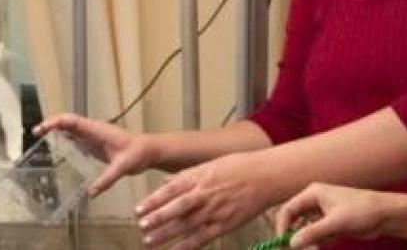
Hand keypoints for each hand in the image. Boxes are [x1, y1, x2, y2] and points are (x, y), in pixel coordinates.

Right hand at [35, 113, 153, 195]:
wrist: (149, 151)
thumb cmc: (139, 153)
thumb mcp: (123, 166)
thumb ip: (108, 178)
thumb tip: (91, 192)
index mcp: (98, 130)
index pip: (72, 121)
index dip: (55, 122)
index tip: (41, 129)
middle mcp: (94, 131)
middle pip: (68, 123)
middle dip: (51, 125)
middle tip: (35, 134)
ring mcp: (94, 137)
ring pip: (71, 129)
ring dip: (56, 131)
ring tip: (39, 139)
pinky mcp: (95, 145)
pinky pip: (77, 139)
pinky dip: (64, 139)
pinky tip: (56, 148)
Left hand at [134, 152, 273, 249]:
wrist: (267, 176)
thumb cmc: (241, 167)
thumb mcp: (211, 164)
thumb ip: (188, 175)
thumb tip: (168, 181)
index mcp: (201, 177)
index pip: (171, 190)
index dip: (153, 201)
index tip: (139, 209)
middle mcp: (206, 194)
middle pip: (177, 208)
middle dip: (157, 218)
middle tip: (142, 225)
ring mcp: (216, 210)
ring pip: (186, 225)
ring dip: (166, 234)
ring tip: (150, 240)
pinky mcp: (226, 224)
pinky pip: (203, 237)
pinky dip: (188, 245)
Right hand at [276, 183, 388, 247]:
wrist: (384, 215)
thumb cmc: (361, 210)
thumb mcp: (335, 222)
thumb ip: (313, 232)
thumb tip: (292, 243)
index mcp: (313, 194)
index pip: (288, 209)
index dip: (282, 226)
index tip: (283, 243)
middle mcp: (315, 202)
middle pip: (295, 221)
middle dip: (295, 236)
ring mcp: (323, 214)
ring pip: (306, 230)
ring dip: (308, 242)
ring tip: (315, 249)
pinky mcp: (331, 224)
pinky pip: (317, 236)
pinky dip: (317, 243)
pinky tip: (322, 245)